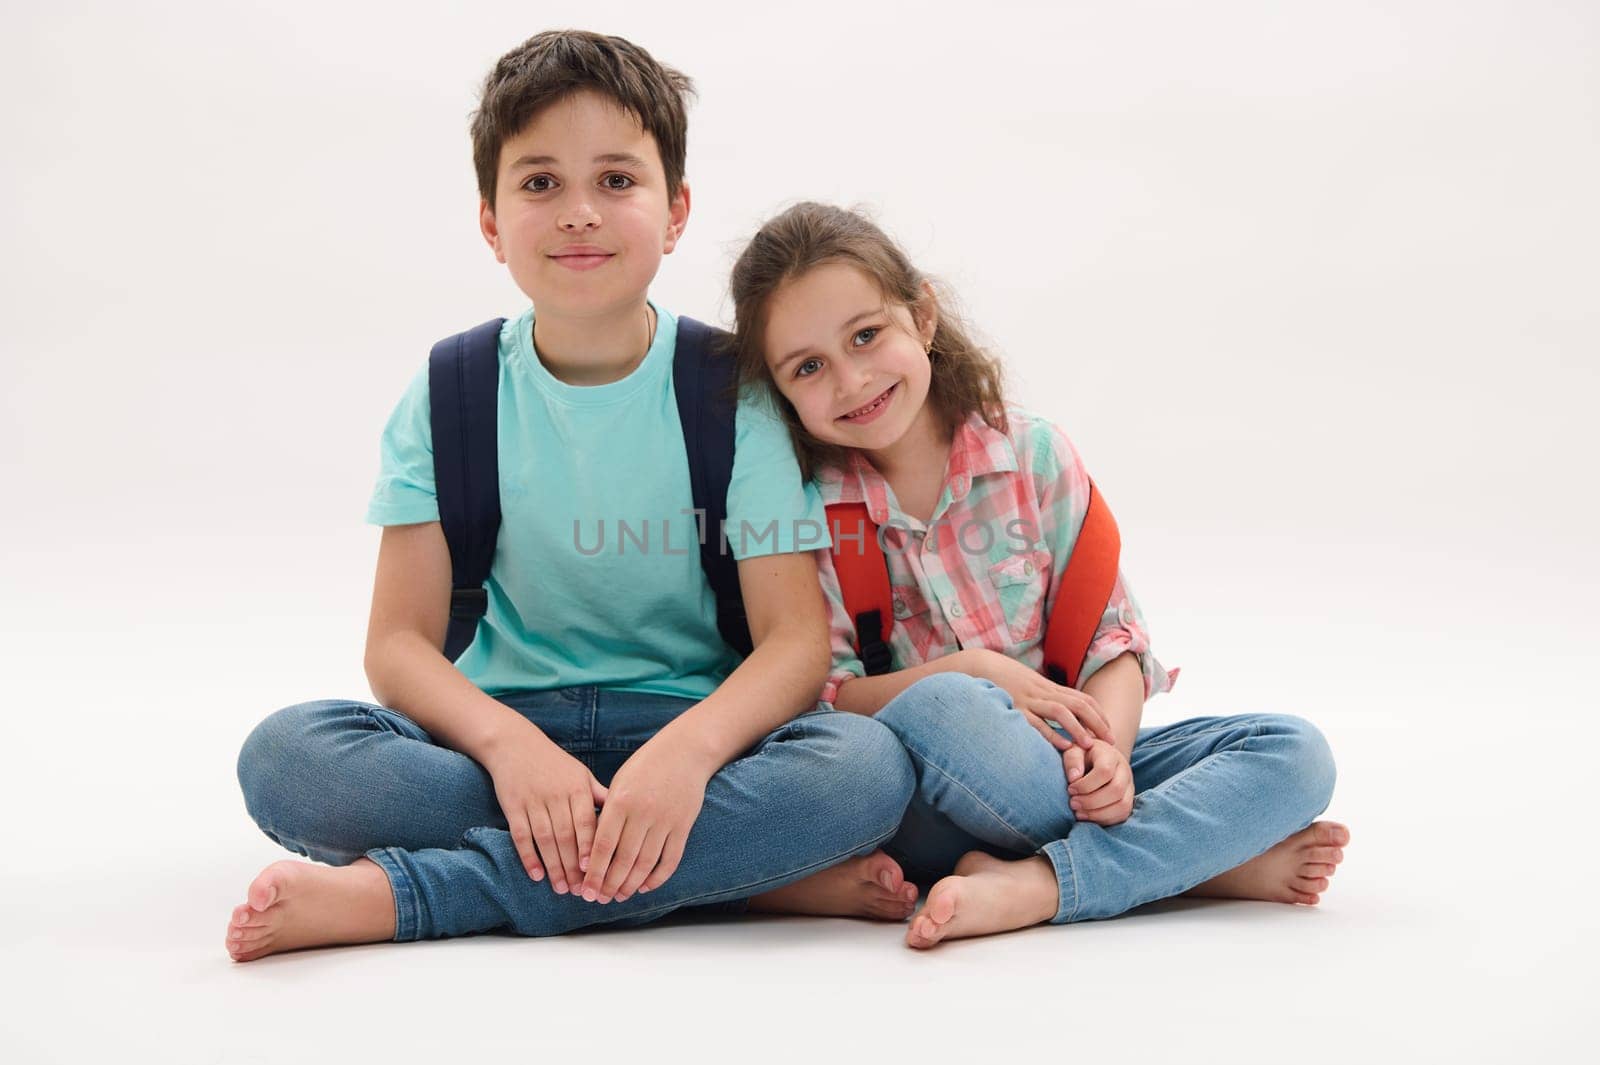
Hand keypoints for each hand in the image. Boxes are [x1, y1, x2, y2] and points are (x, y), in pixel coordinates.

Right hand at [480, 721, 608, 894]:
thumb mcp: (581, 774)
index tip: (596, 871)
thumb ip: (599, 796)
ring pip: (545, 839)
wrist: (514, 744)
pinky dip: (528, 856)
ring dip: (554, 866)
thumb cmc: (554, 763)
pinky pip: (521, 835)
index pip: (587, 823)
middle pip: (567, 836)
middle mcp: (556, 795)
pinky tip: (537, 875)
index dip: (591, 848)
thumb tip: (625, 816)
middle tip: (581, 891)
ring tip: (562, 889)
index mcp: (577, 788)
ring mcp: (533, 801)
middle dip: (574, 867)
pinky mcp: (513, 806)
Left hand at [578, 734, 711, 903]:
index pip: (603, 845)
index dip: (593, 871)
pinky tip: (645, 886)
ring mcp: (666, 820)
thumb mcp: (619, 782)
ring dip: (630, 884)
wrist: (685, 751)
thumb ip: (607, 813)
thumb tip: (593, 850)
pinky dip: (657, 877)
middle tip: (598, 899)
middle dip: (609, 884)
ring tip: (619, 896)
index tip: (585, 889)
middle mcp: (643, 812)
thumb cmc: (645, 766)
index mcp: (621, 801)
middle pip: (623, 859)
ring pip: (646, 863)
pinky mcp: (684, 825)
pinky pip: (670, 859)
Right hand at [960, 648, 1115, 750]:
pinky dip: (1051, 734)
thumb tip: (1059, 714)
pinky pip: (1036, 722)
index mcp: (1048, 688)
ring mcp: (1029, 700)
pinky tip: (1063, 747)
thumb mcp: (1028, 686)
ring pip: (1061, 712)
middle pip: (1078, 705)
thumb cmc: (1003, 679)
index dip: (1099, 714)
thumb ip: (1043, 698)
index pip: (1082, 699)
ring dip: (1079, 728)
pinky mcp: (1014, 708)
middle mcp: (1043, 692)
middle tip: (1111, 741)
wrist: (978, 665)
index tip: (1109, 730)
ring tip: (1091, 745)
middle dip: (1097, 723)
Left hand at [1065, 738, 1133, 825]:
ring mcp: (1129, 788)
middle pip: (1116, 790)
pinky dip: (1104, 820)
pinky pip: (1122, 816)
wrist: (1098, 760)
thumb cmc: (1083, 756)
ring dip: (1098, 814)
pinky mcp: (1128, 801)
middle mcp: (1125, 772)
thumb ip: (1072, 760)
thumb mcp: (1074, 751)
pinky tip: (1088, 817)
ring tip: (1078, 813)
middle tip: (1073, 803)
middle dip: (1091, 801)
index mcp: (1111, 756)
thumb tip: (1073, 778)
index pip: (1105, 771)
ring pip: (1123, 806)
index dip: (1086, 784)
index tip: (1070, 789)